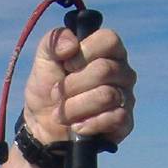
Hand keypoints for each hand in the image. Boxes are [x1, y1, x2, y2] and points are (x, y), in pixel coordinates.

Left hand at [22, 26, 135, 146]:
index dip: (84, 53)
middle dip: (71, 85)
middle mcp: (122, 72)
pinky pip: (116, 118)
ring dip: (74, 107)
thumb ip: (54, 40)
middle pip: (104, 70)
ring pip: (106, 96)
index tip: (66, 65)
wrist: (42, 127)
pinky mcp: (125, 122)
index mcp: (107, 51)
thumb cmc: (47, 89)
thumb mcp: (44, 59)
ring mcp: (125, 97)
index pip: (109, 40)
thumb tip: (72, 45)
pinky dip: (90, 124)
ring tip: (61, 114)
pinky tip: (77, 127)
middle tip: (56, 94)